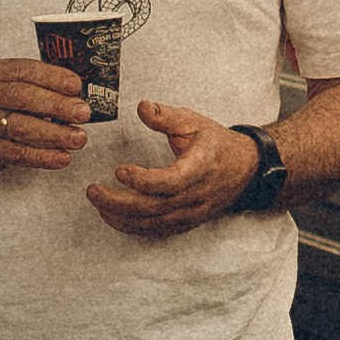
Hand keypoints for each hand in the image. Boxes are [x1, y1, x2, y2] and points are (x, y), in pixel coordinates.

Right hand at [0, 56, 89, 175]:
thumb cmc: (4, 102)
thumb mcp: (15, 84)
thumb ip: (44, 87)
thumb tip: (80, 98)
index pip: (24, 70)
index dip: (52, 77)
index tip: (75, 85)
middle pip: (22, 97)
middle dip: (56, 105)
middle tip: (83, 113)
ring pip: (19, 128)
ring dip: (54, 134)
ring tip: (78, 138)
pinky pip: (16, 154)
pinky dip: (42, 157)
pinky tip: (62, 157)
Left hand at [86, 100, 261, 242]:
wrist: (246, 168)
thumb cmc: (217, 144)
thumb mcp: (195, 122)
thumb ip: (166, 116)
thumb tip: (142, 107)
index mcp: (200, 167)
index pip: (170, 182)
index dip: (143, 180)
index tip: (120, 170)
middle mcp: (197, 195)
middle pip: (154, 207)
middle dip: (118, 202)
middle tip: (93, 191)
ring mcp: (193, 212)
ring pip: (153, 223)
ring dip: (121, 216)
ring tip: (98, 203)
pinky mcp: (188, 222)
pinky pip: (158, 231)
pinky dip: (133, 227)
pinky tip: (114, 218)